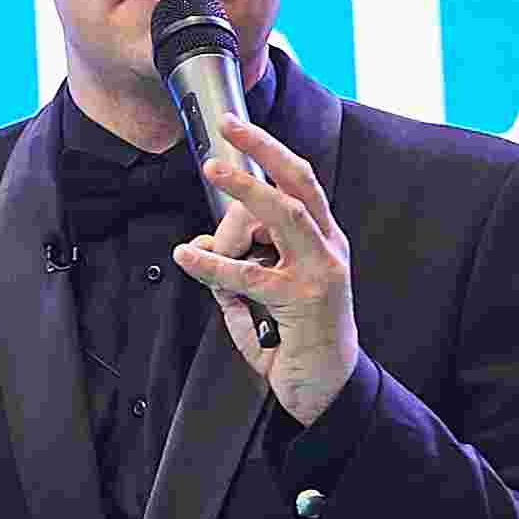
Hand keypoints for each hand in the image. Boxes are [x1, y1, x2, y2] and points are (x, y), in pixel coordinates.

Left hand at [175, 117, 361, 425]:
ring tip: (213, 170)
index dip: (270, 151)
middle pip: (300, 182)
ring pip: (285, 215)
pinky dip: (216, 264)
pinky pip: (252, 275)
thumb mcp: (258, 297)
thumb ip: (231, 268)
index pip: (300, 181)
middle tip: (230, 128)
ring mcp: (320, 272)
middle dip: (265, 149)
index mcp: (323, 240)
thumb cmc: (295, 340)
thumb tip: (197, 245)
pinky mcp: (303, 302)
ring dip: (248, 189)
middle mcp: (328, 248)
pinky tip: (190, 256)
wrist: (324, 390)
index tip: (238, 128)